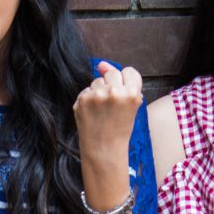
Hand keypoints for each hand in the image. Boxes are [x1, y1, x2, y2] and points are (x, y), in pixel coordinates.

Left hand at [72, 61, 144, 180]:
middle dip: (112, 84)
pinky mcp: (82, 99)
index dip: (126, 82)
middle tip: (112, 104)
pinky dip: (88, 99)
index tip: (124, 93)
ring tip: (102, 110)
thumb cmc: (120, 128)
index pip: (129, 71)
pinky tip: (92, 113)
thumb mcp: (131, 106)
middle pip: (112, 73)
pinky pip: (86, 90)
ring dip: (99, 91)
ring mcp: (96, 95)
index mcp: (131, 93)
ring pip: (97, 81)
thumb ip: (122, 82)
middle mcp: (114, 91)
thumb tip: (101, 64)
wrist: (103, 149)